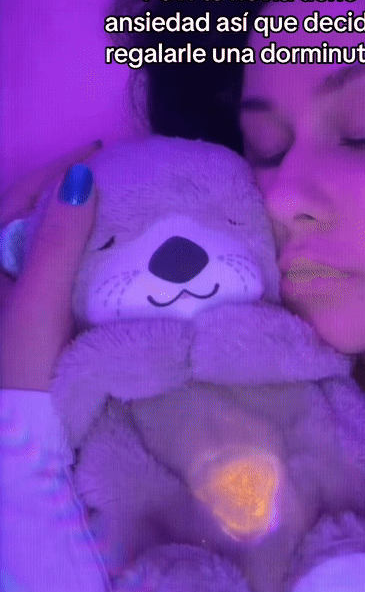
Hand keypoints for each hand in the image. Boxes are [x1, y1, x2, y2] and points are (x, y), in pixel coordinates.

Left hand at [0, 142, 101, 390]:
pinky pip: (58, 272)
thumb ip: (58, 242)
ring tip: (122, 209)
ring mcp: (14, 298)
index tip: (101, 151)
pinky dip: (82, 257)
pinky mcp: (32, 318)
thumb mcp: (38, 302)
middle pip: (32, 217)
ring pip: (47, 246)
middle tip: (118, 178)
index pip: (20, 197)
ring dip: (80, 226)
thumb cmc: (23, 370)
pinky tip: (112, 257)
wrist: (25, 440)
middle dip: (71, 194)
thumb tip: (82, 176)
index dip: (58, 170)